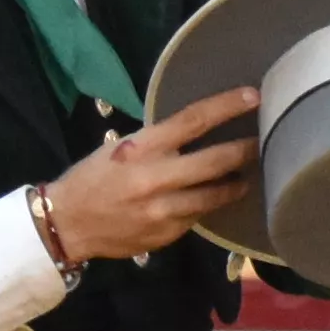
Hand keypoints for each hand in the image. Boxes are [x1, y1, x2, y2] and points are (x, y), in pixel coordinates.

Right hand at [32, 86, 258, 267]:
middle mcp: (155, 177)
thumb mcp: (119, 148)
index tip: (253, 97)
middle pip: (215, 160)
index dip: (227, 106)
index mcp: (141, 148)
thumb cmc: (92, 178)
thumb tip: (196, 133)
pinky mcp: (167, 234)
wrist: (67, 224)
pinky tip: (211, 201)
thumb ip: (157, 143)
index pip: (193, 120)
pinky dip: (206, 206)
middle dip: (244, 150)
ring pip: (214, 195)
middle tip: (262, 142)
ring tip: (246, 176)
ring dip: (235, 184)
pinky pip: (197, 217)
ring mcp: (163, 209)